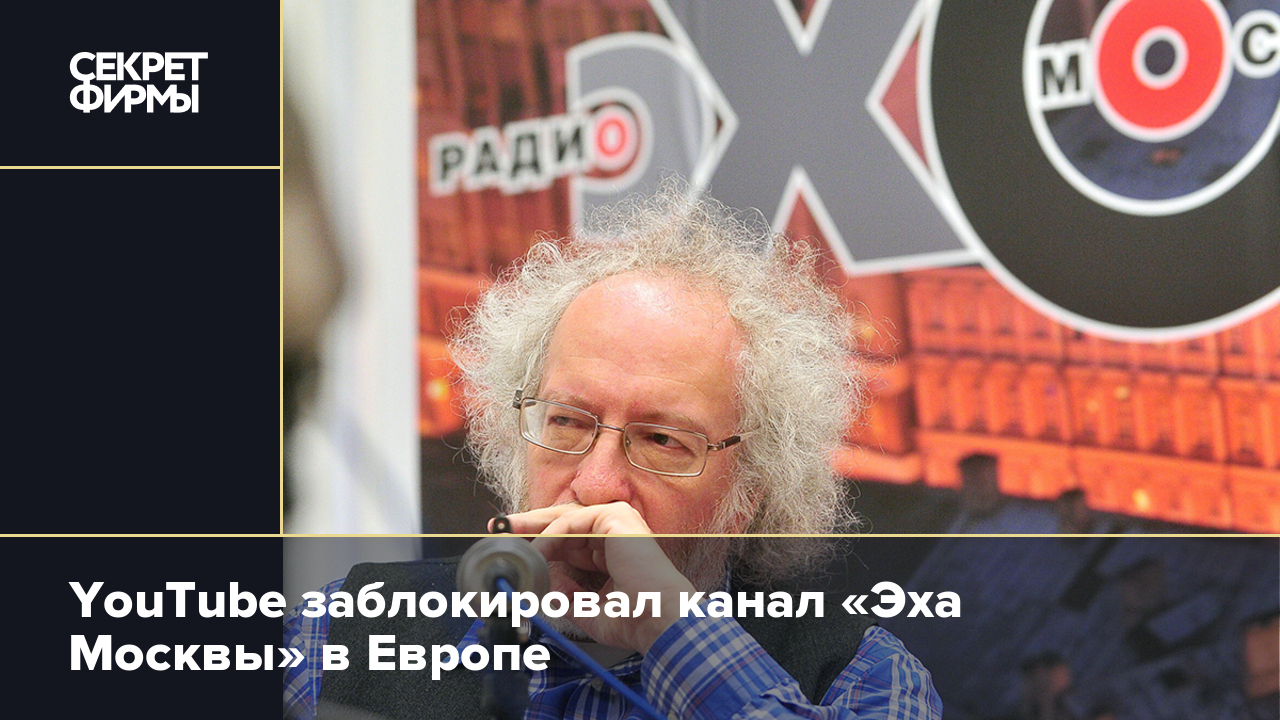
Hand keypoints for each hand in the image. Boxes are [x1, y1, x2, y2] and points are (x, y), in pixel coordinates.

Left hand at [500, 502, 693, 652]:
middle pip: (563, 523)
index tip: (515, 548)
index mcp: (614, 549)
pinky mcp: (615, 518)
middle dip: (529, 527)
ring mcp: (617, 521)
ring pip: (563, 519)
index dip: (540, 543)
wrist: (657, 621)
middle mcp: (616, 531)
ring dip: (533, 531)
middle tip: (499, 528)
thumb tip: (541, 581)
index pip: (569, 539)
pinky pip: (570, 524)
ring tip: (511, 542)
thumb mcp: (585, 607)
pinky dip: (548, 538)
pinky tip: (535, 553)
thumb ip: (563, 592)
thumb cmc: (633, 619)